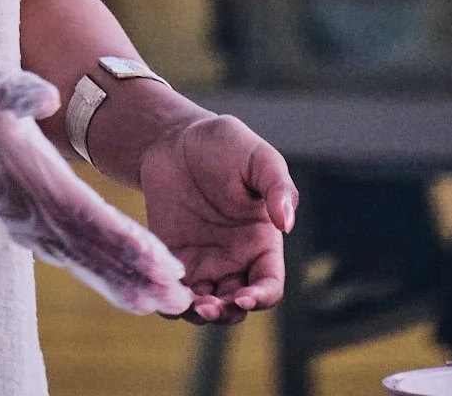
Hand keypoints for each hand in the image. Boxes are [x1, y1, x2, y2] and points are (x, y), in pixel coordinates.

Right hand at [0, 20, 192, 316]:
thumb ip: (14, 87)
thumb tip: (46, 95)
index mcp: (23, 169)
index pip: (82, 212)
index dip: (122, 238)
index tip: (161, 260)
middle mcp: (21, 200)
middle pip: (85, 244)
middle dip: (132, 272)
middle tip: (178, 296)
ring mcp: (15, 210)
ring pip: (73, 253)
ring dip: (116, 278)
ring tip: (159, 301)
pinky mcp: (13, 211)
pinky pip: (59, 247)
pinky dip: (92, 266)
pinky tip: (117, 282)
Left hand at [139, 113, 296, 323]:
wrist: (175, 138)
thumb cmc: (224, 144)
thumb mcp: (257, 157)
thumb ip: (278, 186)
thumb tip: (287, 223)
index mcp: (261, 243)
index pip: (270, 287)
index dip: (260, 298)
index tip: (244, 296)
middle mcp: (235, 261)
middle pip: (236, 306)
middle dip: (225, 313)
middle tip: (207, 305)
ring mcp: (203, 262)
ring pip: (206, 307)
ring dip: (198, 313)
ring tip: (187, 301)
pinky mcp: (173, 257)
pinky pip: (174, 291)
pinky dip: (169, 300)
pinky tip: (164, 290)